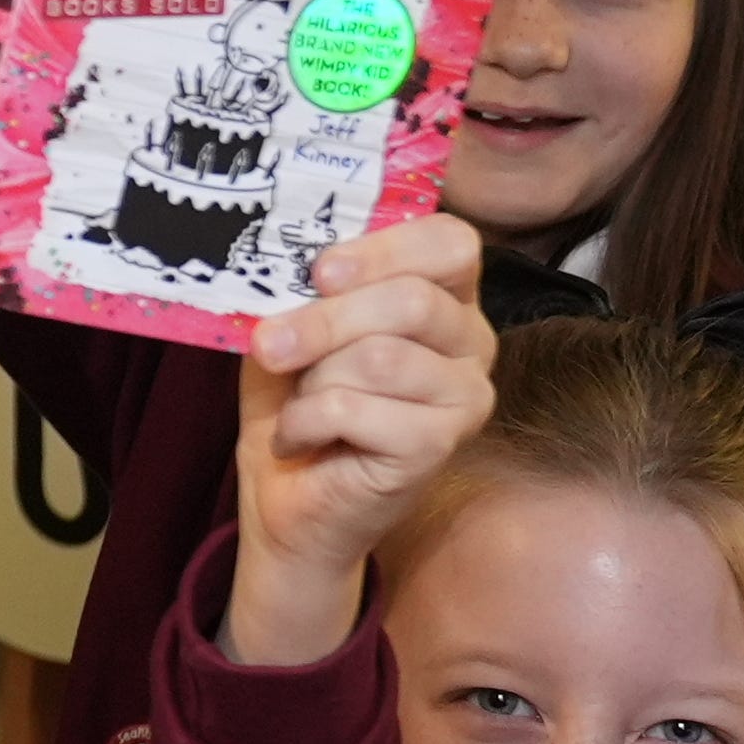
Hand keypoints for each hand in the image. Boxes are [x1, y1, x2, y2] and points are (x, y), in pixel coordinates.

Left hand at [220, 214, 497, 664]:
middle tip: (271, 346)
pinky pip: (358, 409)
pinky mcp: (440, 445)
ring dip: (314, 381)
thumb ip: (303, 288)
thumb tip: (288, 258)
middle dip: (322, 321)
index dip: (383, 250)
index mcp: (444, 297)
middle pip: (411, 299)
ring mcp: (466, 397)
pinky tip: (302, 438)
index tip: (320, 272)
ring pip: (381, 356)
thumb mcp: (290, 328)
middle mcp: (471, 342)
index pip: (451, 242)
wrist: (285, 501)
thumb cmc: (296, 405)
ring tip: (301, 404)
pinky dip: (307, 421)